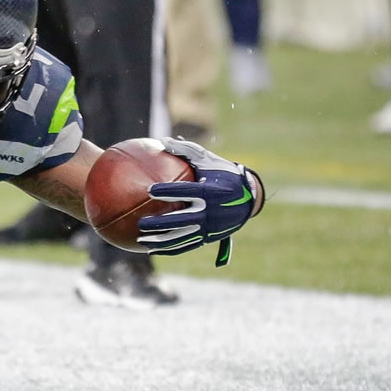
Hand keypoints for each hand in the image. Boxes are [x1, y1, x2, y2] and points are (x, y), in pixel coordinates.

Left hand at [137, 138, 265, 265]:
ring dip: (162, 241)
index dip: (168, 191)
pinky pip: (187, 245)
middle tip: (141, 223)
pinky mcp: (209, 236)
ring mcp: (210, 226)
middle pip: (182, 219)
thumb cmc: (223, 174)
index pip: (186, 192)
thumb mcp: (209, 160)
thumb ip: (186, 151)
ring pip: (183, 236)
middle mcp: (211, 211)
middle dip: (161, 223)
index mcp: (210, 192)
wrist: (249, 197)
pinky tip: (152, 250)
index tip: (149, 190)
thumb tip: (162, 140)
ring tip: (141, 241)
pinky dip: (170, 249)